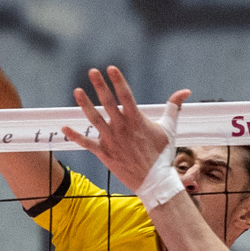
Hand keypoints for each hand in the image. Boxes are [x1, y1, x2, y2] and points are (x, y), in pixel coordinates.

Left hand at [66, 65, 188, 192]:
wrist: (155, 182)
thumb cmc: (162, 155)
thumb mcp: (169, 129)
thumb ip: (174, 107)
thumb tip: (186, 91)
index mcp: (137, 120)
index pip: (126, 95)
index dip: (118, 81)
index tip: (111, 68)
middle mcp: (122, 128)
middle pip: (108, 103)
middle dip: (100, 86)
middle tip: (92, 71)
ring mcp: (111, 140)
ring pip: (95, 119)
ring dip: (85, 105)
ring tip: (77, 91)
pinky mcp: (104, 153)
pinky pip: (86, 144)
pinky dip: (74, 137)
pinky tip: (63, 128)